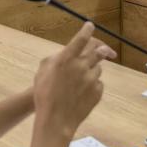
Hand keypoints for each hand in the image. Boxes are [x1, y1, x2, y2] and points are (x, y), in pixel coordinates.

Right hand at [32, 22, 115, 138]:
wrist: (55, 120)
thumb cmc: (44, 94)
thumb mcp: (42, 71)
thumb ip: (56, 58)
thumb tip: (65, 54)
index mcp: (67, 58)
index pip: (81, 39)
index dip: (87, 30)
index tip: (90, 26)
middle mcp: (81, 66)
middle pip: (98, 51)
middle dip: (101, 48)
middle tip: (104, 50)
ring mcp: (91, 79)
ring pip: (98, 68)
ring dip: (93, 69)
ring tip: (82, 79)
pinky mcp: (97, 92)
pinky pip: (98, 83)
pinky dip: (93, 84)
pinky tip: (82, 91)